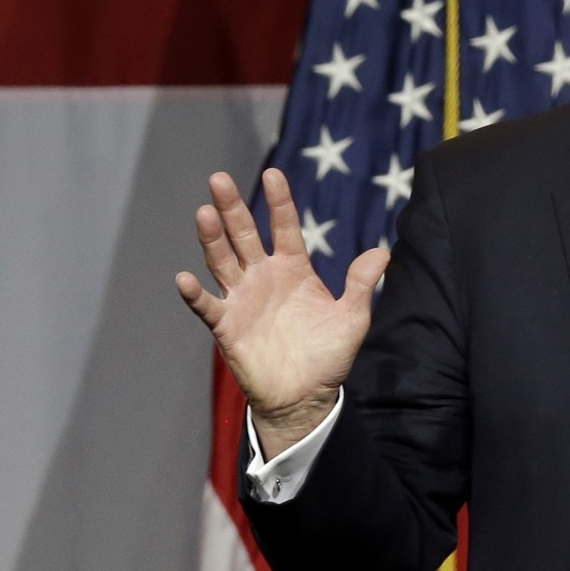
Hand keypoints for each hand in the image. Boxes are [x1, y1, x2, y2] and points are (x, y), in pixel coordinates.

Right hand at [175, 168, 388, 457]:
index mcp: (293, 268)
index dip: (278, 201)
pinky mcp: (227, 325)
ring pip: (222, 261)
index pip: (283, 227)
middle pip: (244, 234)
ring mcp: (242, 298)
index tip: (273, 174)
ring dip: (212, 238)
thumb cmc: (329, 355)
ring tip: (204, 213)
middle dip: (233, 207)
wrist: (307, 396)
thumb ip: (362, 283)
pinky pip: (208, 306)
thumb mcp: (352, 318)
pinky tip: (185, 278)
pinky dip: (195, 294)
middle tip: (219, 178)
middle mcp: (263, 276)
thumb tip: (384, 251)